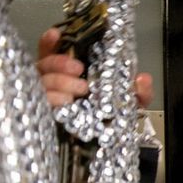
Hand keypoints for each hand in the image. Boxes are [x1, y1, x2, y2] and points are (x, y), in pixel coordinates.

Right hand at [35, 27, 153, 109]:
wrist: (112, 147)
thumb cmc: (116, 119)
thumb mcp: (131, 103)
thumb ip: (140, 91)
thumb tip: (142, 79)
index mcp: (71, 74)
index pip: (51, 53)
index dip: (49, 42)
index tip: (56, 34)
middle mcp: (54, 84)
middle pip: (44, 66)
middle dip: (59, 64)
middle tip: (79, 69)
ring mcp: (47, 100)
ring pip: (41, 84)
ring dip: (57, 83)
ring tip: (75, 93)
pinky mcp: (45, 118)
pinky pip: (41, 106)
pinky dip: (51, 101)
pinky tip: (63, 102)